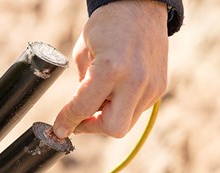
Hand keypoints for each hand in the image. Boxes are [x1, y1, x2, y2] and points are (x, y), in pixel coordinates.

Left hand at [53, 1, 168, 137]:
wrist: (141, 6)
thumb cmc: (108, 24)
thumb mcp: (84, 51)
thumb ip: (83, 84)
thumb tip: (81, 110)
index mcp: (111, 68)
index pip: (84, 108)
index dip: (67, 121)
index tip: (59, 128)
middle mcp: (135, 81)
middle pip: (113, 129)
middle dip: (94, 126)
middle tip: (81, 116)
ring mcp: (152, 86)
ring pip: (127, 122)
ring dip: (109, 116)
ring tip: (101, 94)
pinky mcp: (160, 87)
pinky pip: (137, 109)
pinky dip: (123, 106)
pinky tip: (116, 89)